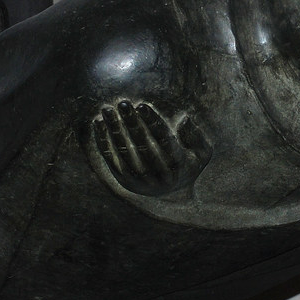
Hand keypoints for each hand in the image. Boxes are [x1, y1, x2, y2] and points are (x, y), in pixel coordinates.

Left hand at [93, 100, 211, 196]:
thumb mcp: (201, 153)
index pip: (165, 141)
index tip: (142, 105)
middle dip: (132, 123)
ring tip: (107, 110)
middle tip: (124, 103)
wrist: (173, 196)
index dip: (153, 122)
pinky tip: (99, 123)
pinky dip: (103, 141)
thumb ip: (196, 135)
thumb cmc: (187, 165)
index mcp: (178, 165)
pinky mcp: (124, 181)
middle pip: (143, 146)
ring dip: (114, 130)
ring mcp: (140, 180)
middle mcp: (158, 175)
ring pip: (124, 153)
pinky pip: (111, 159)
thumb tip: (183, 119)